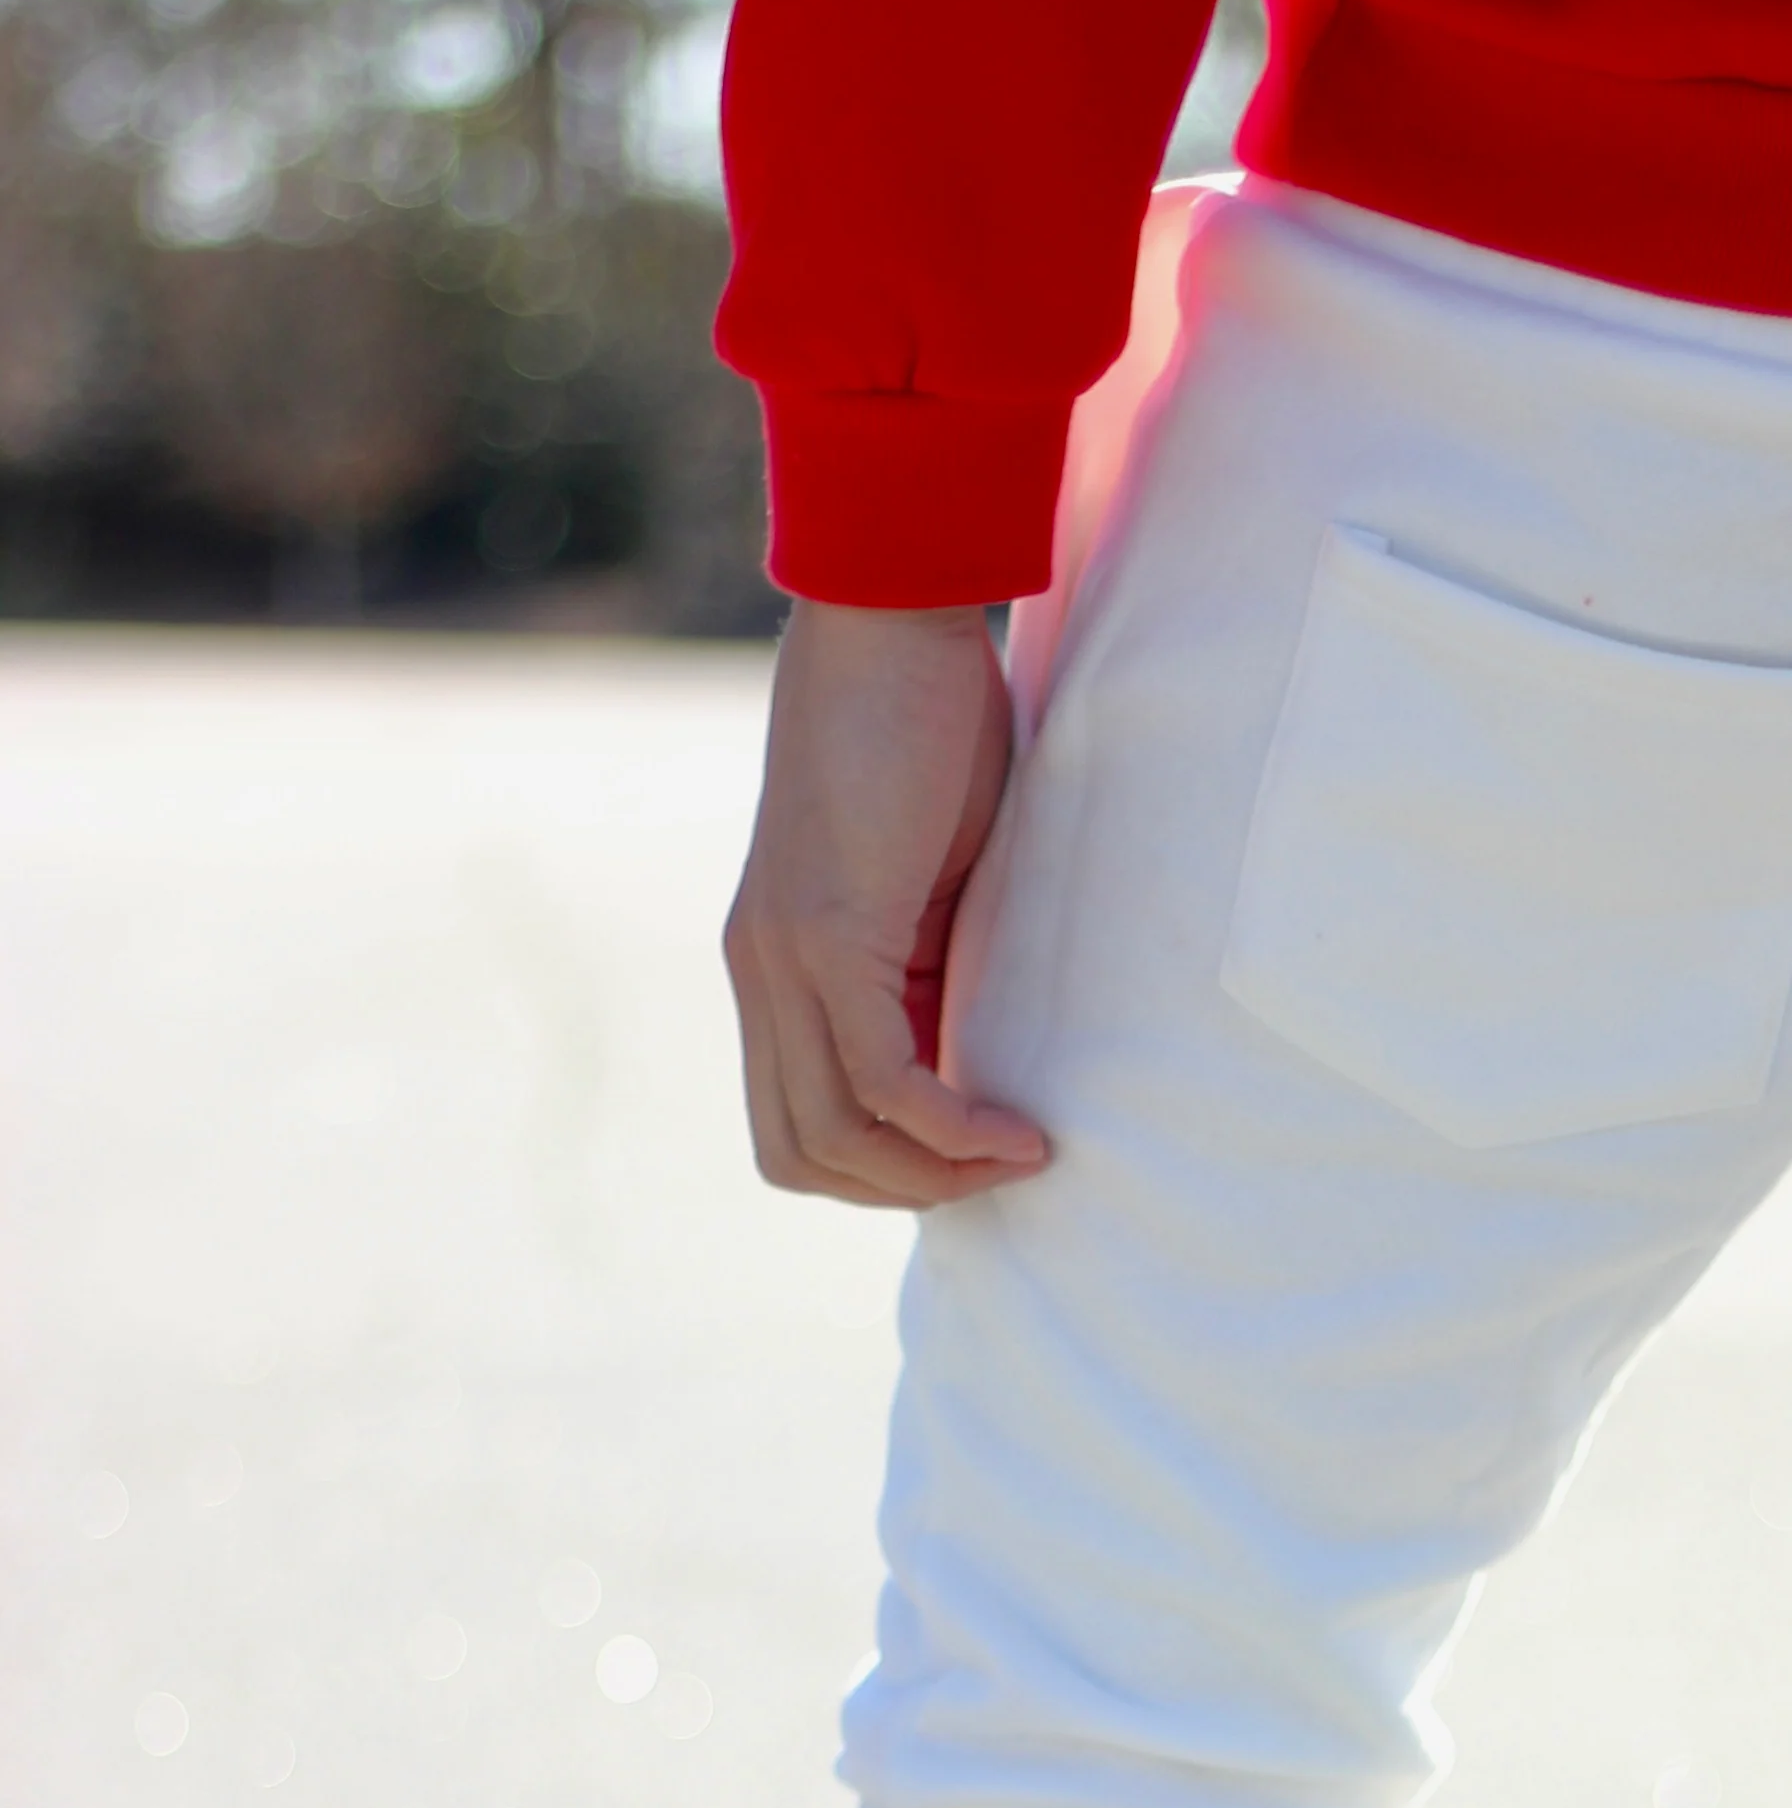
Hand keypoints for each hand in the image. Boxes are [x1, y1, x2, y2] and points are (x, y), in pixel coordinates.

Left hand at [721, 602, 1052, 1207]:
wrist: (888, 617)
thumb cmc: (930, 721)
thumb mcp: (934, 875)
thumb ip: (934, 960)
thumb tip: (983, 1043)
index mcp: (775, 959)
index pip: (795, 1120)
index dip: (882, 1166)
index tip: (976, 1149)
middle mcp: (759, 969)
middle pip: (796, 1155)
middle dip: (903, 1190)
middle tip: (998, 1168)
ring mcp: (781, 956)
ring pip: (828, 1136)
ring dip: (931, 1173)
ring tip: (1016, 1152)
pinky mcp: (825, 934)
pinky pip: (877, 1078)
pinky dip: (950, 1125)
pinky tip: (1014, 1126)